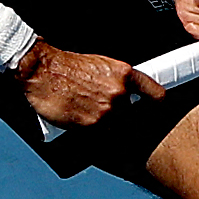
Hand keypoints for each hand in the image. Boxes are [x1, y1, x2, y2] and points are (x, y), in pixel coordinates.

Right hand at [17, 42, 158, 130]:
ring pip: (116, 125)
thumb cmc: (66, 66)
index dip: (156, 103)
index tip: (154, 107)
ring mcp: (107, 111)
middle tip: (104, 108)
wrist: (42, 71)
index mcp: (125, 75)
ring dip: (106, 123)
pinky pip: (100, 133)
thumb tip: (125, 94)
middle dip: (121, 114)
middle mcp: (120, 94)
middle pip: (133, 113)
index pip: (156, 94)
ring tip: (88, 112)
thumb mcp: (100, 65)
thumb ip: (117, 81)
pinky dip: (93, 130)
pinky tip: (82, 119)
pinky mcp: (91, 125)